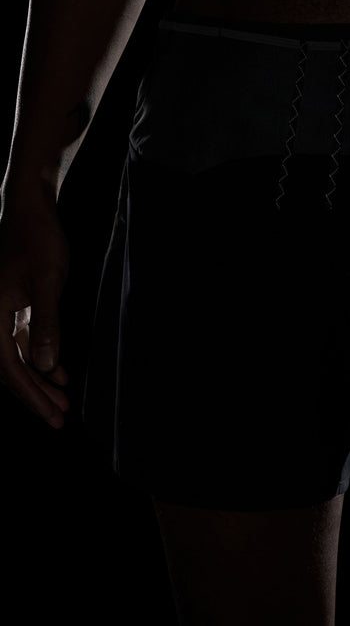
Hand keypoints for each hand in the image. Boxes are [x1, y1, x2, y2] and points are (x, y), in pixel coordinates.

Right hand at [0, 202, 70, 427]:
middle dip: (33, 395)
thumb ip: (46, 323)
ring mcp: (1, 313)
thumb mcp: (48, 282)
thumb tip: (43, 364)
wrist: (32, 211)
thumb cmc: (39, 241)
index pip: (7, 365)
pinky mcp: (13, 307)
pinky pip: (22, 342)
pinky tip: (58, 371)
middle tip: (57, 419)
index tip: (49, 414)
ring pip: (15, 357)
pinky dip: (40, 358)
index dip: (28, 393)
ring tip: (61, 401)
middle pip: (8, 368)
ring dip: (38, 380)